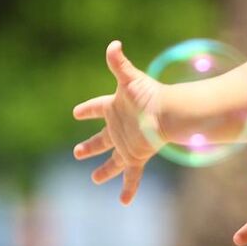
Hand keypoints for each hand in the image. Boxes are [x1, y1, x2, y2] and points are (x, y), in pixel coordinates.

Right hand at [71, 40, 164, 204]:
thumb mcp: (130, 79)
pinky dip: (128, 189)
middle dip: (89, 146)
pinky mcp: (137, 156)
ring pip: (112, 161)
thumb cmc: (149, 95)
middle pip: (100, 139)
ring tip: (96, 179)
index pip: (96, 108)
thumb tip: (114, 44)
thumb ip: (119, 63)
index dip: (87, 110)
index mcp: (115, 108)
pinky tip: (124, 202)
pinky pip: (131, 176)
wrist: (170, 113)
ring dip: (104, 170)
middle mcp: (120, 128)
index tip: (76, 112)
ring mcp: (127, 144)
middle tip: (77, 152)